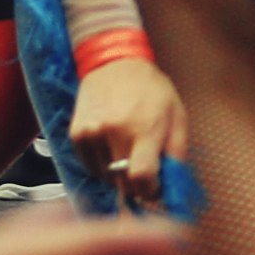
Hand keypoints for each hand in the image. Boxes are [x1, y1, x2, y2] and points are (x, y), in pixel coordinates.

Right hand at [66, 54, 186, 208]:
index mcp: (144, 128)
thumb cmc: (151, 89)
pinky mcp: (76, 134)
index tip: (154, 188)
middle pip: (123, 183)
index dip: (150, 191)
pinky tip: (111, 145)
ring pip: (106, 178)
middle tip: (143, 168)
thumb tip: (170, 187)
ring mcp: (91, 133)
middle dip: (136, 184)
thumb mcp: (178, 117)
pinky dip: (102, 165)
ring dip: (118, 174)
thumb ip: (176, 154)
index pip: (142, 178)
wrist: (114, 63)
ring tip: (126, 150)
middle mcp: (114, 132)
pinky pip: (91, 166)